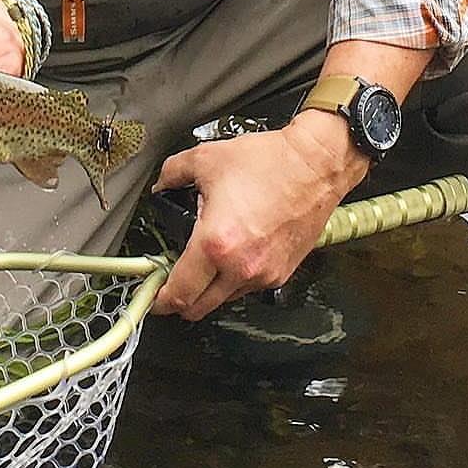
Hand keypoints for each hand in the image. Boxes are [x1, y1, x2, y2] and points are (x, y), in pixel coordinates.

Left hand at [150, 112, 369, 319]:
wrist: (314, 164)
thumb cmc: (268, 161)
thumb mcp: (206, 158)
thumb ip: (172, 173)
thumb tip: (161, 185)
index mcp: (216, 244)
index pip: (180, 292)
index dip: (160, 299)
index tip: (152, 295)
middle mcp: (241, 268)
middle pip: (199, 308)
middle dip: (180, 301)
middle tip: (170, 281)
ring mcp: (264, 274)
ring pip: (224, 298)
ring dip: (208, 287)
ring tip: (204, 257)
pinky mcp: (282, 273)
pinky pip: (248, 287)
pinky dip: (233, 278)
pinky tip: (232, 251)